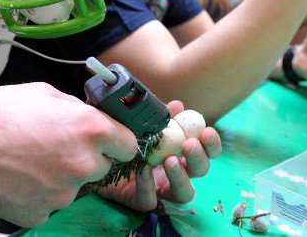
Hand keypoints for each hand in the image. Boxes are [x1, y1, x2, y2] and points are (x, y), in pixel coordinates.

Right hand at [0, 82, 137, 227]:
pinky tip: (17, 176)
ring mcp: (63, 193)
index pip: (129, 143)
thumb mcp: (42, 93)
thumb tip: (88, 115)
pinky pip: (50, 202)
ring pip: (74, 185)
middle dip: (84, 157)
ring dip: (60, 175)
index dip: (116, 140)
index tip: (106, 139)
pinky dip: (39, 192)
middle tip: (53, 145)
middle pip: (101, 166)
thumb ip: (74, 108)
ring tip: (27, 158)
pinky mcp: (42, 213)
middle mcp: (83, 163)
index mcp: (89, 129)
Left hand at [94, 100, 221, 209]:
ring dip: (181, 176)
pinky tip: (142, 170)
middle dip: (198, 158)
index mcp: (179, 151)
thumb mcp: (140, 122)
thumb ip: (160, 116)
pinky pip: (150, 200)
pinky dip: (148, 185)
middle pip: (200, 171)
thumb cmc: (122, 137)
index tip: (207, 131)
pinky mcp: (140, 201)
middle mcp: (175, 172)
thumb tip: (178, 105)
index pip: (206, 151)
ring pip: (184, 194)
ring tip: (169, 160)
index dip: (212, 144)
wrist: (94, 153)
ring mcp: (160, 189)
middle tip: (188, 145)